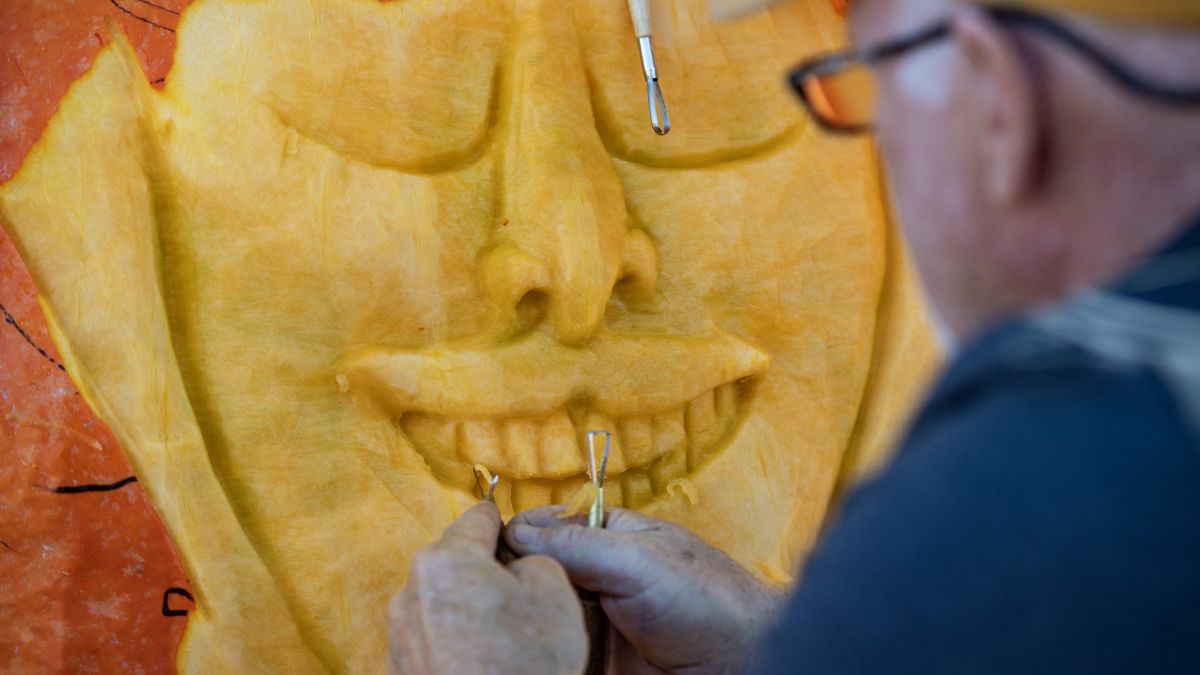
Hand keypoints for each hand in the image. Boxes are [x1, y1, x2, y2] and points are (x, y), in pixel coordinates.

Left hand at [388, 502, 586, 674]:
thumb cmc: (523, 663)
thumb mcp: (554, 590)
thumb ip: (534, 559)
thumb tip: (516, 567)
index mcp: (447, 559)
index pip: (477, 519)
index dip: (502, 523)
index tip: (512, 530)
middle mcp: (412, 589)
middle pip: (455, 561)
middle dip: (484, 572)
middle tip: (519, 597)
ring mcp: (401, 631)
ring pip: (442, 600)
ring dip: (468, 608)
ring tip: (502, 639)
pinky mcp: (400, 667)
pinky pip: (432, 637)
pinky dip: (455, 642)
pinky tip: (482, 661)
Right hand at [506, 507, 784, 674]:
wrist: (739, 667)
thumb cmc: (706, 600)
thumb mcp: (637, 559)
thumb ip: (576, 543)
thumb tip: (513, 530)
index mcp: (606, 535)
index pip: (544, 528)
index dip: (514, 538)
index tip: (485, 551)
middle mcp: (595, 575)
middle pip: (533, 574)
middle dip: (513, 583)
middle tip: (488, 594)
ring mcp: (592, 620)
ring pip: (537, 615)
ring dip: (521, 621)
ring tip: (499, 626)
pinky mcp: (591, 659)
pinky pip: (553, 649)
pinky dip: (538, 650)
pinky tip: (523, 651)